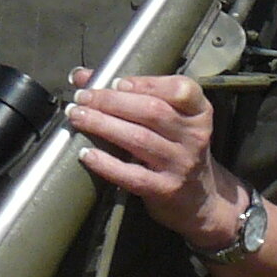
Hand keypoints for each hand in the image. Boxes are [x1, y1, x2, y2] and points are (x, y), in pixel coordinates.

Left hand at [64, 68, 243, 247]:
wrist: (199, 200)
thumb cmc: (175, 149)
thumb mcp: (169, 121)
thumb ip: (132, 94)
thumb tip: (82, 77)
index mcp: (199, 113)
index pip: (181, 90)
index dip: (147, 83)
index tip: (117, 82)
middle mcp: (194, 137)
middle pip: (152, 111)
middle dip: (112, 101)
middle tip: (82, 98)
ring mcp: (181, 164)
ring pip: (139, 139)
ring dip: (103, 125)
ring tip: (77, 117)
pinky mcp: (166, 189)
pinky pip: (133, 175)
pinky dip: (107, 163)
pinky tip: (87, 153)